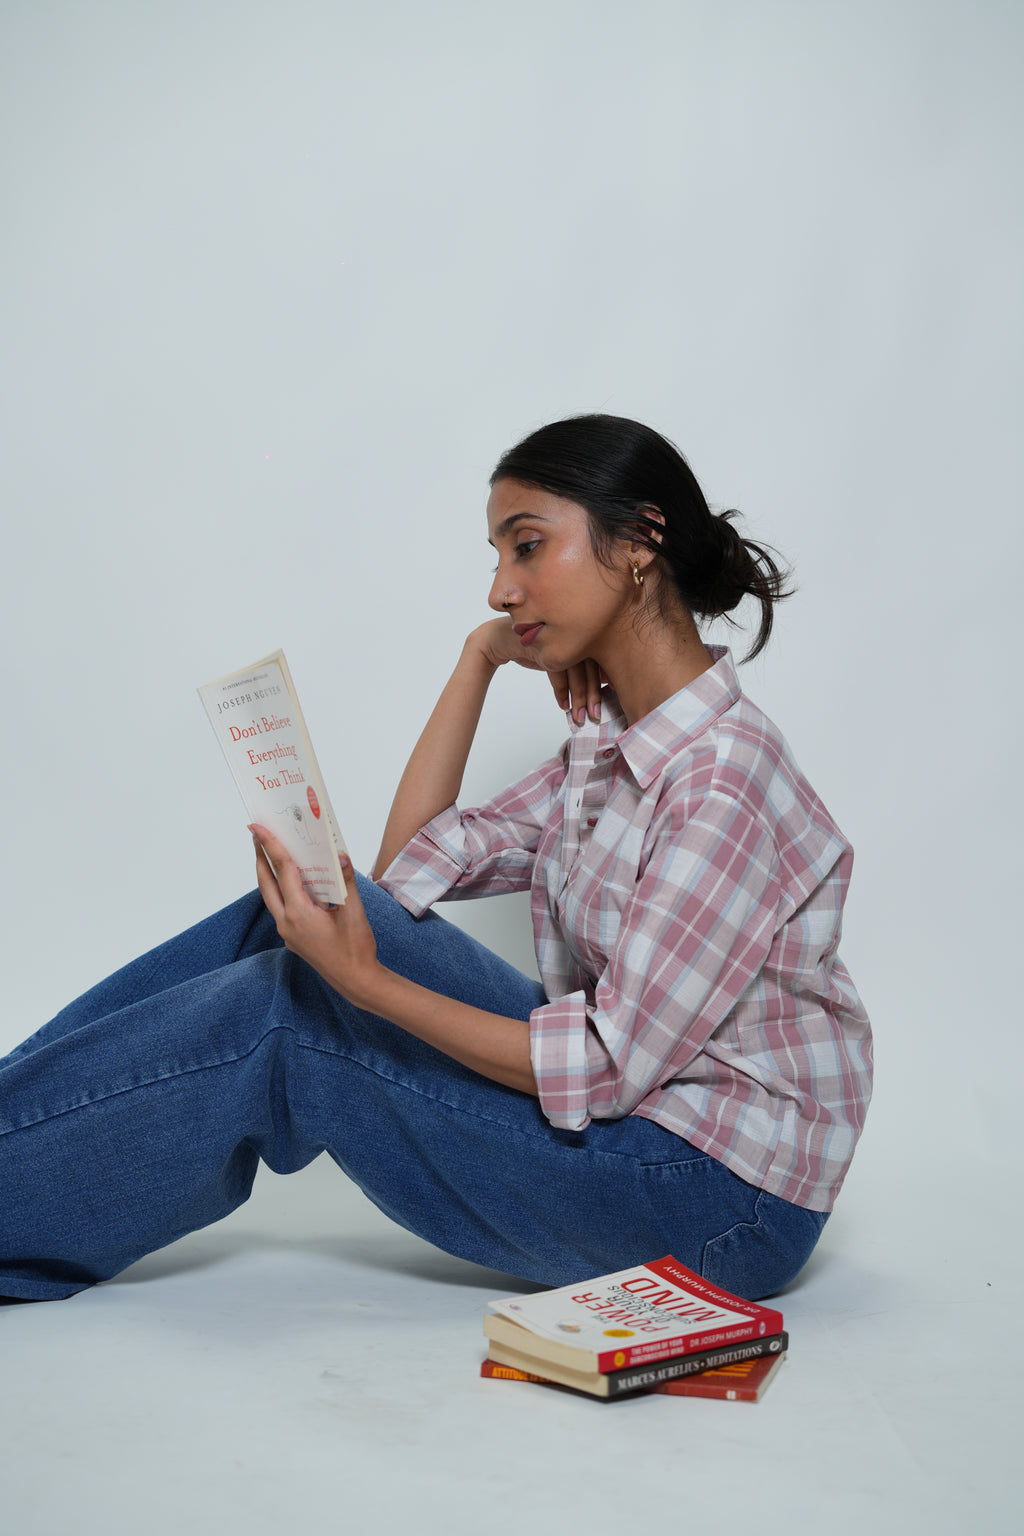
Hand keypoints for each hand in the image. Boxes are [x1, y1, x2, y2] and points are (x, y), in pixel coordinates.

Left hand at [250, 825, 381, 1007]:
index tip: (258, 827)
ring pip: (271, 896)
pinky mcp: (294, 937)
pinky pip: (281, 907)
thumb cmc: (355, 950)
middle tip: (258, 835)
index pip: (282, 871)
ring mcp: (288, 931)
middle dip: (260, 857)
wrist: (356, 980)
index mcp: (299, 913)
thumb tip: (340, 855)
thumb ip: (345, 881)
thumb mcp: (354, 912)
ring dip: (268, 874)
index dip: (271, 846)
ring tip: (269, 853)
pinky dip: (281, 889)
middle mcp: (287, 922)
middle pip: (265, 883)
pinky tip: (291, 881)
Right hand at [468, 619, 603, 724]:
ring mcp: (556, 633)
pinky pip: (556, 669)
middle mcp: (571, 628)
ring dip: (578, 696)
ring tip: (579, 717)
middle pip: (590, 664)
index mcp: (581, 627)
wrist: (501, 638)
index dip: (608, 678)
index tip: (613, 696)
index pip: (600, 655)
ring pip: (575, 668)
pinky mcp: (541, 642)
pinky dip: (560, 690)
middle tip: (595, 716)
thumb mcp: (560, 654)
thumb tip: (604, 681)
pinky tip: (563, 705)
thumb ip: (580, 662)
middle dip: (593, 694)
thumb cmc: (535, 646)